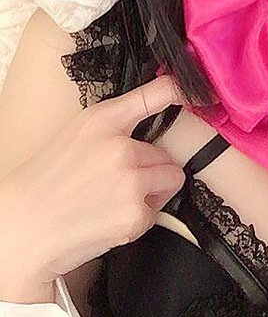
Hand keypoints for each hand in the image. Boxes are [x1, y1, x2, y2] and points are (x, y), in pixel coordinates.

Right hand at [0, 73, 185, 283]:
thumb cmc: (47, 182)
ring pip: (170, 180)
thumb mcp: (77, 136)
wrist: (25, 227)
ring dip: (152, 191)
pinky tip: (109, 218)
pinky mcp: (136, 214)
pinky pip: (157, 211)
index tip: (193, 90)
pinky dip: (139, 217)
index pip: (152, 95)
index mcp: (102, 121)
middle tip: (115, 182)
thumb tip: (147, 130)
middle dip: (151, 168)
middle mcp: (121, 147)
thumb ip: (114, 128)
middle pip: (166, 154)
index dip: (177, 90)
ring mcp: (131, 182)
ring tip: (114, 199)